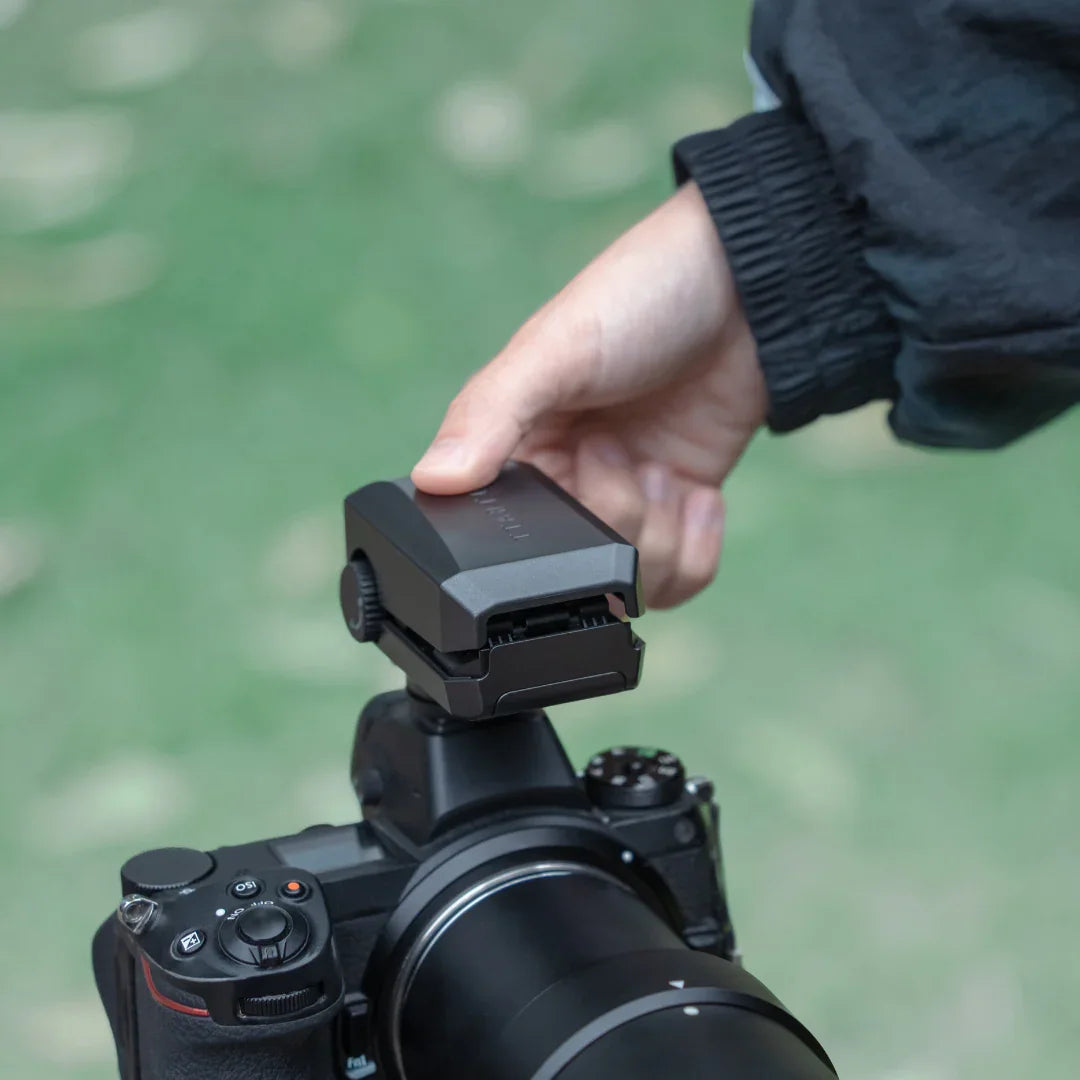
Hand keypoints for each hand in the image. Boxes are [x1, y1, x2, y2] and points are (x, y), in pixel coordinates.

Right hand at [412, 182, 766, 607]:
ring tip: (662, 466)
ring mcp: (628, 497)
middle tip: (626, 452)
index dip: (548, 529)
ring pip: (634, 580)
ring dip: (658, 531)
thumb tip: (432, 480)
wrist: (748, 284)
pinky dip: (697, 547)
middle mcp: (568, 480)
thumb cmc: (640, 296)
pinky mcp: (681, 505)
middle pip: (578, 568)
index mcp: (516, 448)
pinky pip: (683, 575)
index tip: (581, 466)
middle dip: (615, 520)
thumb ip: (488, 415)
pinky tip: (698, 493)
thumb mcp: (554, 350)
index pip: (508, 537)